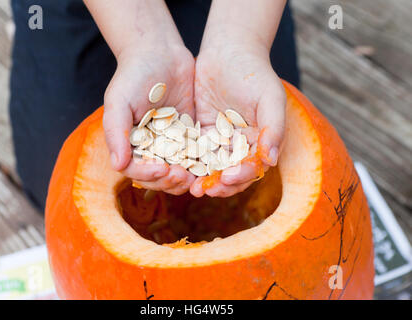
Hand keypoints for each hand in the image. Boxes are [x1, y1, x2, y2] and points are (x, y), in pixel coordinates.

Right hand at [103, 42, 195, 194]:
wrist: (160, 53)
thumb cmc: (133, 75)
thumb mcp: (119, 101)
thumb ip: (116, 132)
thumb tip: (117, 165)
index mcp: (130, 144)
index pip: (135, 170)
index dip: (148, 174)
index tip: (162, 170)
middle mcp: (150, 148)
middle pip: (158, 176)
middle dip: (169, 181)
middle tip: (183, 176)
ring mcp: (171, 143)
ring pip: (178, 171)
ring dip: (186, 178)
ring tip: (197, 176)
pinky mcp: (191, 136)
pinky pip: (197, 155)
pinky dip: (202, 163)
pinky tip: (211, 164)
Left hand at [190, 38, 285, 196]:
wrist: (228, 51)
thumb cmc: (254, 73)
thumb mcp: (269, 98)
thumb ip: (274, 128)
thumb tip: (271, 161)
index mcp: (260, 142)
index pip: (251, 167)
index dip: (241, 176)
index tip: (228, 178)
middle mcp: (240, 146)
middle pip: (230, 173)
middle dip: (219, 184)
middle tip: (203, 190)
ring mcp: (220, 140)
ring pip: (211, 167)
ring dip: (202, 179)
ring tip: (190, 186)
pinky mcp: (201, 133)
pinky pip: (194, 151)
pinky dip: (188, 162)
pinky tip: (177, 168)